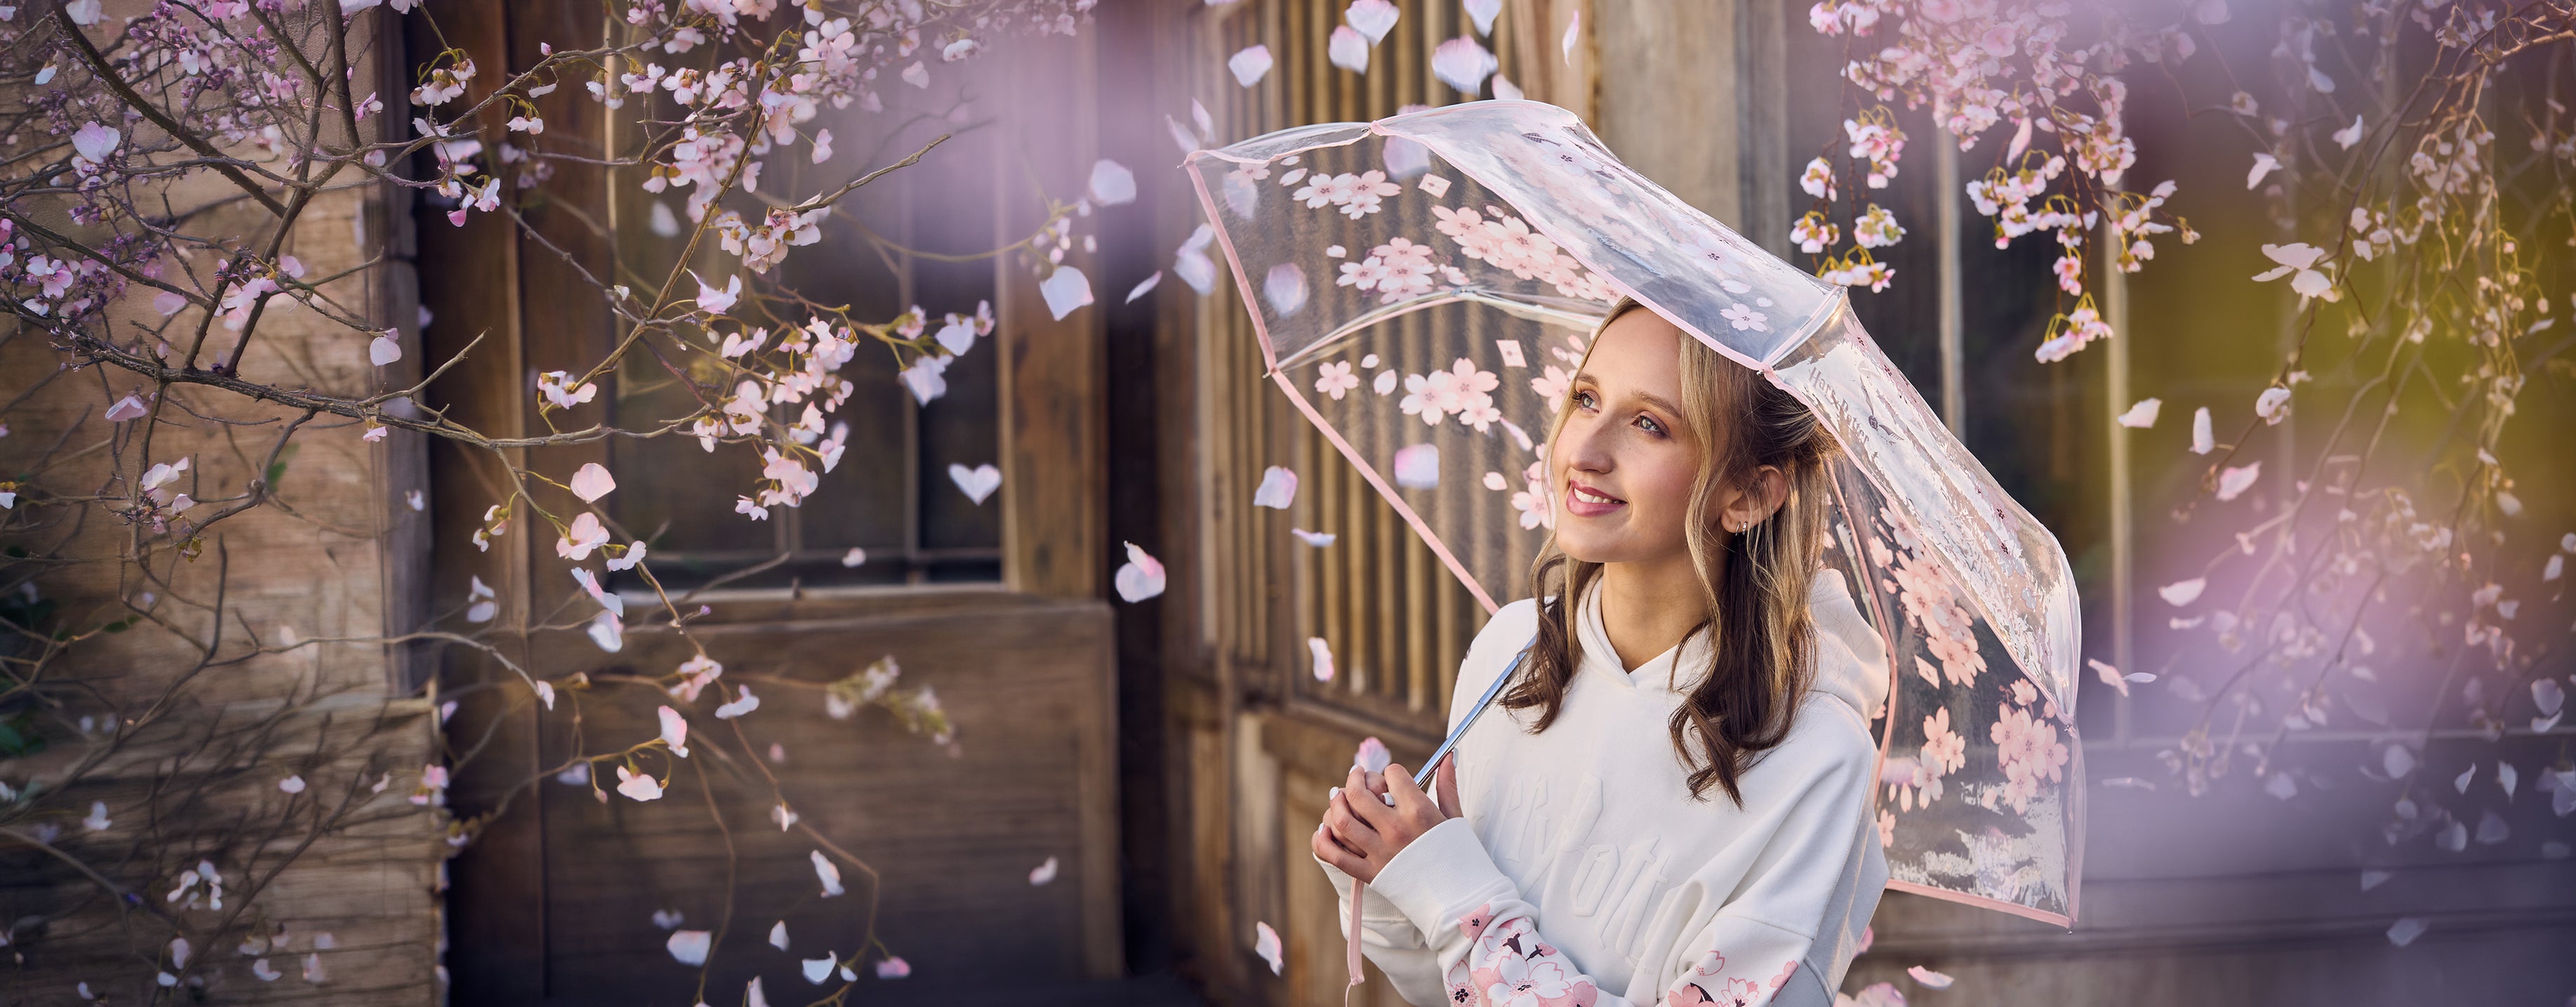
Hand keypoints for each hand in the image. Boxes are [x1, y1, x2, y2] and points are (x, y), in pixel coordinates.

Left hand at [1312, 758, 1459, 883]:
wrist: (1460, 899)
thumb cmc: (1460, 856)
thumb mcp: (1455, 818)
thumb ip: (1447, 785)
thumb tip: (1449, 757)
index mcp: (1419, 812)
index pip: (1392, 775)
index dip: (1390, 773)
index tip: (1392, 778)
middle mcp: (1396, 830)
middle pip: (1358, 793)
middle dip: (1354, 778)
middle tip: (1356, 775)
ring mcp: (1380, 853)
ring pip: (1342, 820)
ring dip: (1336, 804)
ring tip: (1339, 797)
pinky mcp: (1369, 874)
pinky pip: (1336, 855)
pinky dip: (1323, 840)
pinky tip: (1325, 829)